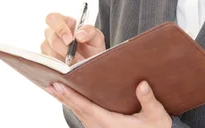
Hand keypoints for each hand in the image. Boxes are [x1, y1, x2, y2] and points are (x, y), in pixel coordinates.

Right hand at [41, 12, 105, 64]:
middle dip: (64, 49)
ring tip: (77, 64)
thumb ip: (90, 31)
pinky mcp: (48, 61)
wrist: (94, 66)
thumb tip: (79, 35)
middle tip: (76, 57)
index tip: (70, 40)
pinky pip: (49, 64)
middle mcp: (54, 34)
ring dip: (63, 60)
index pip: (53, 18)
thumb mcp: (97, 37)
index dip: (59, 28)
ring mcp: (49, 48)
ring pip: (49, 52)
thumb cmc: (93, 48)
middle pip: (51, 37)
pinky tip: (69, 68)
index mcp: (65, 23)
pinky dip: (60, 67)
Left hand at [46, 80, 172, 127]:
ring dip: (66, 99)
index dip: (71, 96)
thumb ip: (148, 101)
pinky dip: (73, 103)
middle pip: (77, 108)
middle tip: (48, 81)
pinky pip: (82, 113)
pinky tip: (68, 94)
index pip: (86, 107)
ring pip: (78, 111)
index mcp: (110, 123)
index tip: (58, 86)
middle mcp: (100, 127)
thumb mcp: (156, 116)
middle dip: (62, 95)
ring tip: (53, 85)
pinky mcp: (99, 127)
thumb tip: (142, 85)